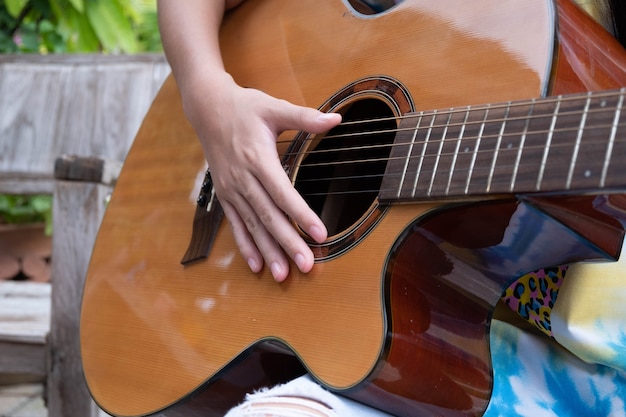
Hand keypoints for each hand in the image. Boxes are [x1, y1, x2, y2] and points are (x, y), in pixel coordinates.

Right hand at [182, 74, 340, 280]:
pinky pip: (235, 225)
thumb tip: (336, 119)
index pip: (283, 192)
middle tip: (306, 265)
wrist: (207, 108)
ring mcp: (231, 189)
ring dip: (268, 251)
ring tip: (283, 275)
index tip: (319, 235)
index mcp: (257, 158)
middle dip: (287, 243)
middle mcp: (242, 178)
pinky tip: (257, 264)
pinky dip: (245, 246)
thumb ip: (305, 117)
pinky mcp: (224, 195)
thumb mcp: (274, 107)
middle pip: (268, 216)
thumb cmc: (244, 108)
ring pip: (252, 225)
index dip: (301, 215)